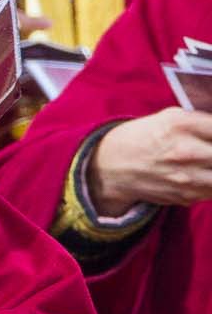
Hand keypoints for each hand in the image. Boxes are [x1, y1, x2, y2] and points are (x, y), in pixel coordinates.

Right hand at [88, 109, 211, 214]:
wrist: (112, 165)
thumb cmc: (146, 137)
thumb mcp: (171, 117)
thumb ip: (204, 122)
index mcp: (181, 125)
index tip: (210, 137)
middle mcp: (185, 151)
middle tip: (207, 153)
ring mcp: (187, 177)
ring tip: (204, 164)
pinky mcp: (187, 196)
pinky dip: (209, 183)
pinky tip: (198, 175)